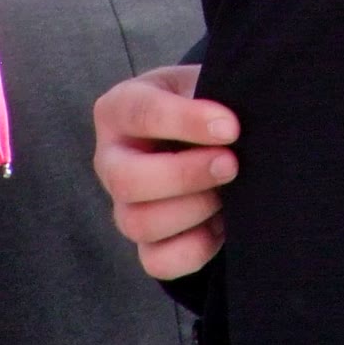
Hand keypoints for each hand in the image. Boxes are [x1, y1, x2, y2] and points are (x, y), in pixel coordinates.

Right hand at [92, 63, 239, 279]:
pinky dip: (195, 247)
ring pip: (139, 223)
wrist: (209, 132)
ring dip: (194, 210)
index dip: (186, 121)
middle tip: (231, 164)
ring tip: (228, 192)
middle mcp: (111, 159)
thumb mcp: (202, 82)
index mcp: (120, 108)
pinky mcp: (144, 244)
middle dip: (186, 175)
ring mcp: (122, 205)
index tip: (231, 127)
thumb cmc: (204, 100)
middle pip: (128, 181)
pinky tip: (222, 223)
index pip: (141, 113)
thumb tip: (232, 125)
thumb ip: (211, 95)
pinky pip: (157, 262)